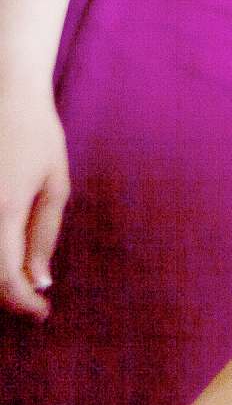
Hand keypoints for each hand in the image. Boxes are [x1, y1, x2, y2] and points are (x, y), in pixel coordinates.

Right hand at [0, 89, 66, 319]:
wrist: (1, 90)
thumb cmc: (34, 134)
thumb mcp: (54, 184)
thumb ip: (43, 236)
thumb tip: (39, 282)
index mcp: (1, 209)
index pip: (3, 279)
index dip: (21, 304)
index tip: (40, 314)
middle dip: (4, 294)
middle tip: (29, 298)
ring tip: (16, 274)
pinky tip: (3, 249)